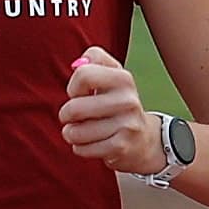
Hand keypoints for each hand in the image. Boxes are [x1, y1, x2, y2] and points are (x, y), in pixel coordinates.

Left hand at [60, 47, 165, 173]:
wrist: (143, 138)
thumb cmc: (115, 103)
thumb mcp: (111, 75)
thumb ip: (94, 60)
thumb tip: (77, 64)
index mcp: (123, 78)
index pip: (83, 74)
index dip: (73, 87)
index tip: (79, 94)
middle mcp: (128, 100)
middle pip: (74, 108)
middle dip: (66, 115)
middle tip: (75, 117)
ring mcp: (127, 124)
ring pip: (75, 132)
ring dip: (72, 134)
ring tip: (84, 131)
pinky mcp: (121, 147)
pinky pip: (81, 148)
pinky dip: (80, 148)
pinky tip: (93, 143)